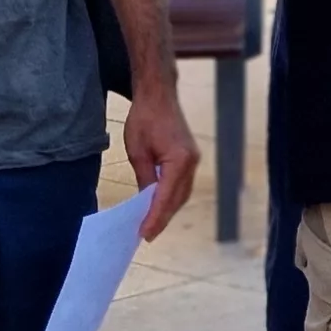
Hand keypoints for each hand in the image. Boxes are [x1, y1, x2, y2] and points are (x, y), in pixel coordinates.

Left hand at [122, 91, 201, 240]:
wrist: (158, 95)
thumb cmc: (144, 118)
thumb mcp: (137, 151)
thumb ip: (144, 178)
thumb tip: (146, 201)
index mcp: (179, 160)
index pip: (165, 197)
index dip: (154, 217)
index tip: (144, 234)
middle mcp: (191, 163)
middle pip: (177, 199)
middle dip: (162, 218)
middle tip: (146, 235)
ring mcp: (193, 160)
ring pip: (182, 194)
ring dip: (168, 210)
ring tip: (151, 225)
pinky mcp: (190, 158)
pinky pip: (182, 185)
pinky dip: (171, 197)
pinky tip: (159, 205)